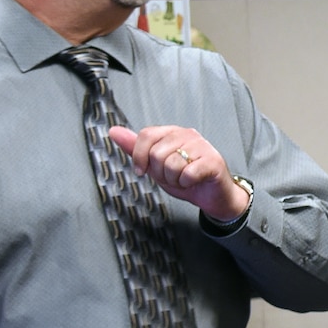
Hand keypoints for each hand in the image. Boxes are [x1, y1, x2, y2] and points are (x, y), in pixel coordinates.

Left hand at [108, 125, 248, 223]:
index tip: (142, 171)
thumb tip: (114, 131)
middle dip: (160, 173)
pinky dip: (187, 183)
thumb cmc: (185, 179)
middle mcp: (188, 134)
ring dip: (175, 180)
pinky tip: (194, 181)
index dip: (140, 156)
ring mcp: (202, 146)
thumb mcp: (155, 166)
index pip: (146, 135)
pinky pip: (187, 174)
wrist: (212, 196)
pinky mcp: (213, 160)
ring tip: (184, 179)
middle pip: (157, 153)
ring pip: (171, 165)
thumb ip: (135, 149)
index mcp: (172, 132)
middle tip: (173, 176)